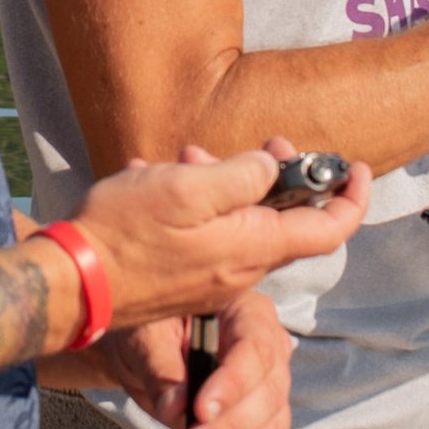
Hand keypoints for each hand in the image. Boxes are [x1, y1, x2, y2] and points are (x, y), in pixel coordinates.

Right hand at [70, 137, 369, 337]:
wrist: (73, 284)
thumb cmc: (125, 234)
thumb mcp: (187, 188)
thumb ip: (241, 176)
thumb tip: (271, 168)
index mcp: (252, 247)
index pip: (328, 230)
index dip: (351, 197)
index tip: (354, 167)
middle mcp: (242, 269)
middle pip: (286, 222)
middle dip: (282, 178)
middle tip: (267, 144)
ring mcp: (214, 278)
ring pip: (245, 224)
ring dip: (232, 185)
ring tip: (193, 158)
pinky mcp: (188, 280)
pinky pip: (215, 237)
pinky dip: (205, 206)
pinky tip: (166, 183)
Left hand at [92, 273, 297, 428]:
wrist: (142, 344)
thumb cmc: (147, 325)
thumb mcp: (145, 333)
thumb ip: (162, 367)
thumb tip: (176, 410)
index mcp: (246, 312)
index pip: (253, 349)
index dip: (232, 384)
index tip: (200, 411)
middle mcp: (269, 349)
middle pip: (267, 396)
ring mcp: (269, 387)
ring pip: (271, 428)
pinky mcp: (260, 420)